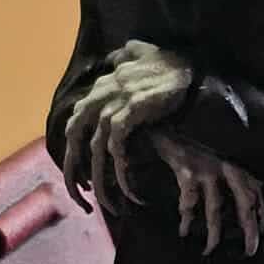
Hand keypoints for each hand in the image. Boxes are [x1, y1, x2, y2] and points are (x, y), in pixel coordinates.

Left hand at [61, 41, 191, 213]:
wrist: (189, 66)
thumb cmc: (169, 65)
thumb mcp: (141, 55)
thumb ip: (126, 57)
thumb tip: (118, 56)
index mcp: (99, 89)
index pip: (74, 127)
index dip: (74, 158)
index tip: (82, 182)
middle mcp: (99, 95)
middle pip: (74, 141)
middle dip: (74, 176)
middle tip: (82, 203)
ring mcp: (113, 103)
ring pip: (97, 152)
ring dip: (102, 184)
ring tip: (112, 208)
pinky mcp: (130, 111)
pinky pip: (116, 149)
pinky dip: (122, 173)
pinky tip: (130, 190)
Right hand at [151, 132, 263, 256]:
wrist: (173, 140)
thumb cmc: (200, 159)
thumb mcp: (224, 167)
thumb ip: (241, 183)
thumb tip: (258, 205)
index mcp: (237, 169)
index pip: (257, 195)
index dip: (262, 215)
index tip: (262, 234)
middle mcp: (227, 169)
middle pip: (244, 203)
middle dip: (249, 229)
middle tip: (250, 251)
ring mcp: (208, 171)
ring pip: (215, 209)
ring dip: (213, 234)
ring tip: (209, 250)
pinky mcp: (188, 174)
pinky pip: (189, 204)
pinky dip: (186, 221)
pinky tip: (184, 231)